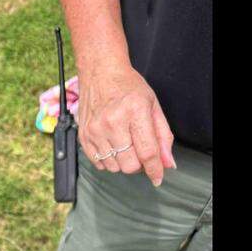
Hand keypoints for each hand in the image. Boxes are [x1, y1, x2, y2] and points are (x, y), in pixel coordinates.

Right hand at [77, 64, 176, 185]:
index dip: (155, 169)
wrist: (100, 72)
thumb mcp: (153, 106)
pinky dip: (108, 160)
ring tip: (125, 144)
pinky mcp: (84, 135)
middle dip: (139, 164)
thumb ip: (163, 136)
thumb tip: (167, 164)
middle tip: (140, 151)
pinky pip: (99, 163)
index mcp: (134, 111)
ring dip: (123, 162)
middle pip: (130, 165)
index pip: (147, 152)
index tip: (158, 177)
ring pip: (114, 167)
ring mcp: (95, 129)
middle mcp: (112, 121)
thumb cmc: (128, 87)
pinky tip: (112, 145)